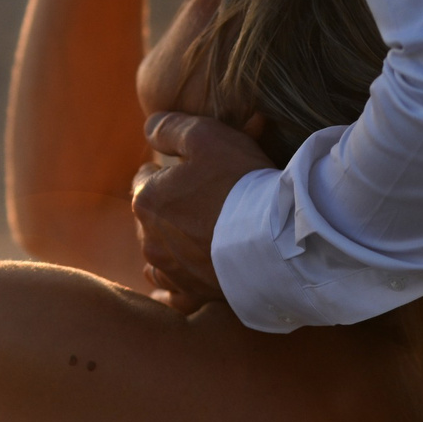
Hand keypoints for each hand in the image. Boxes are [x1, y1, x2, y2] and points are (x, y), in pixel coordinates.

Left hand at [131, 112, 273, 311]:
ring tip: (197, 238)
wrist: (277, 239)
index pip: (145, 179)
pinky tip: (189, 278)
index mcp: (146, 201)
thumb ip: (169, 128)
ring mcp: (170, 271)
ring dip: (172, 246)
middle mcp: (149, 240)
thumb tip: (148, 128)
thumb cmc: (241, 183)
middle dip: (168, 209)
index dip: (167, 172)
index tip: (190, 173)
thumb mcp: (205, 135)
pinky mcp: (192, 294)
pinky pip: (175, 292)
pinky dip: (179, 284)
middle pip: (151, 217)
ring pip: (158, 255)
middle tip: (202, 203)